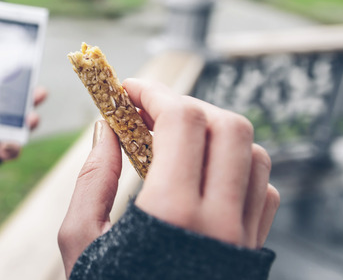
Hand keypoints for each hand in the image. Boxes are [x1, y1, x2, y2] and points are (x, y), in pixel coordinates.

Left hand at [0, 62, 47, 160]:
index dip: (13, 82)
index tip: (25, 71)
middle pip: (15, 108)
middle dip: (30, 100)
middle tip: (40, 92)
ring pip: (18, 128)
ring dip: (28, 123)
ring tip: (32, 118)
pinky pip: (11, 151)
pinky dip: (14, 147)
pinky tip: (9, 142)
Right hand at [58, 79, 279, 277]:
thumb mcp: (80, 239)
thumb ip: (93, 176)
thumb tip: (104, 125)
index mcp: (172, 215)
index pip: (182, 122)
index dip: (153, 93)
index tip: (126, 90)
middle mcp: (219, 221)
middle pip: (226, 125)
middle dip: (184, 105)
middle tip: (147, 111)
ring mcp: (243, 238)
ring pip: (253, 153)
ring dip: (213, 132)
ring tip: (173, 140)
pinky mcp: (253, 252)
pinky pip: (262, 191)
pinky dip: (235, 167)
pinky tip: (201, 176)